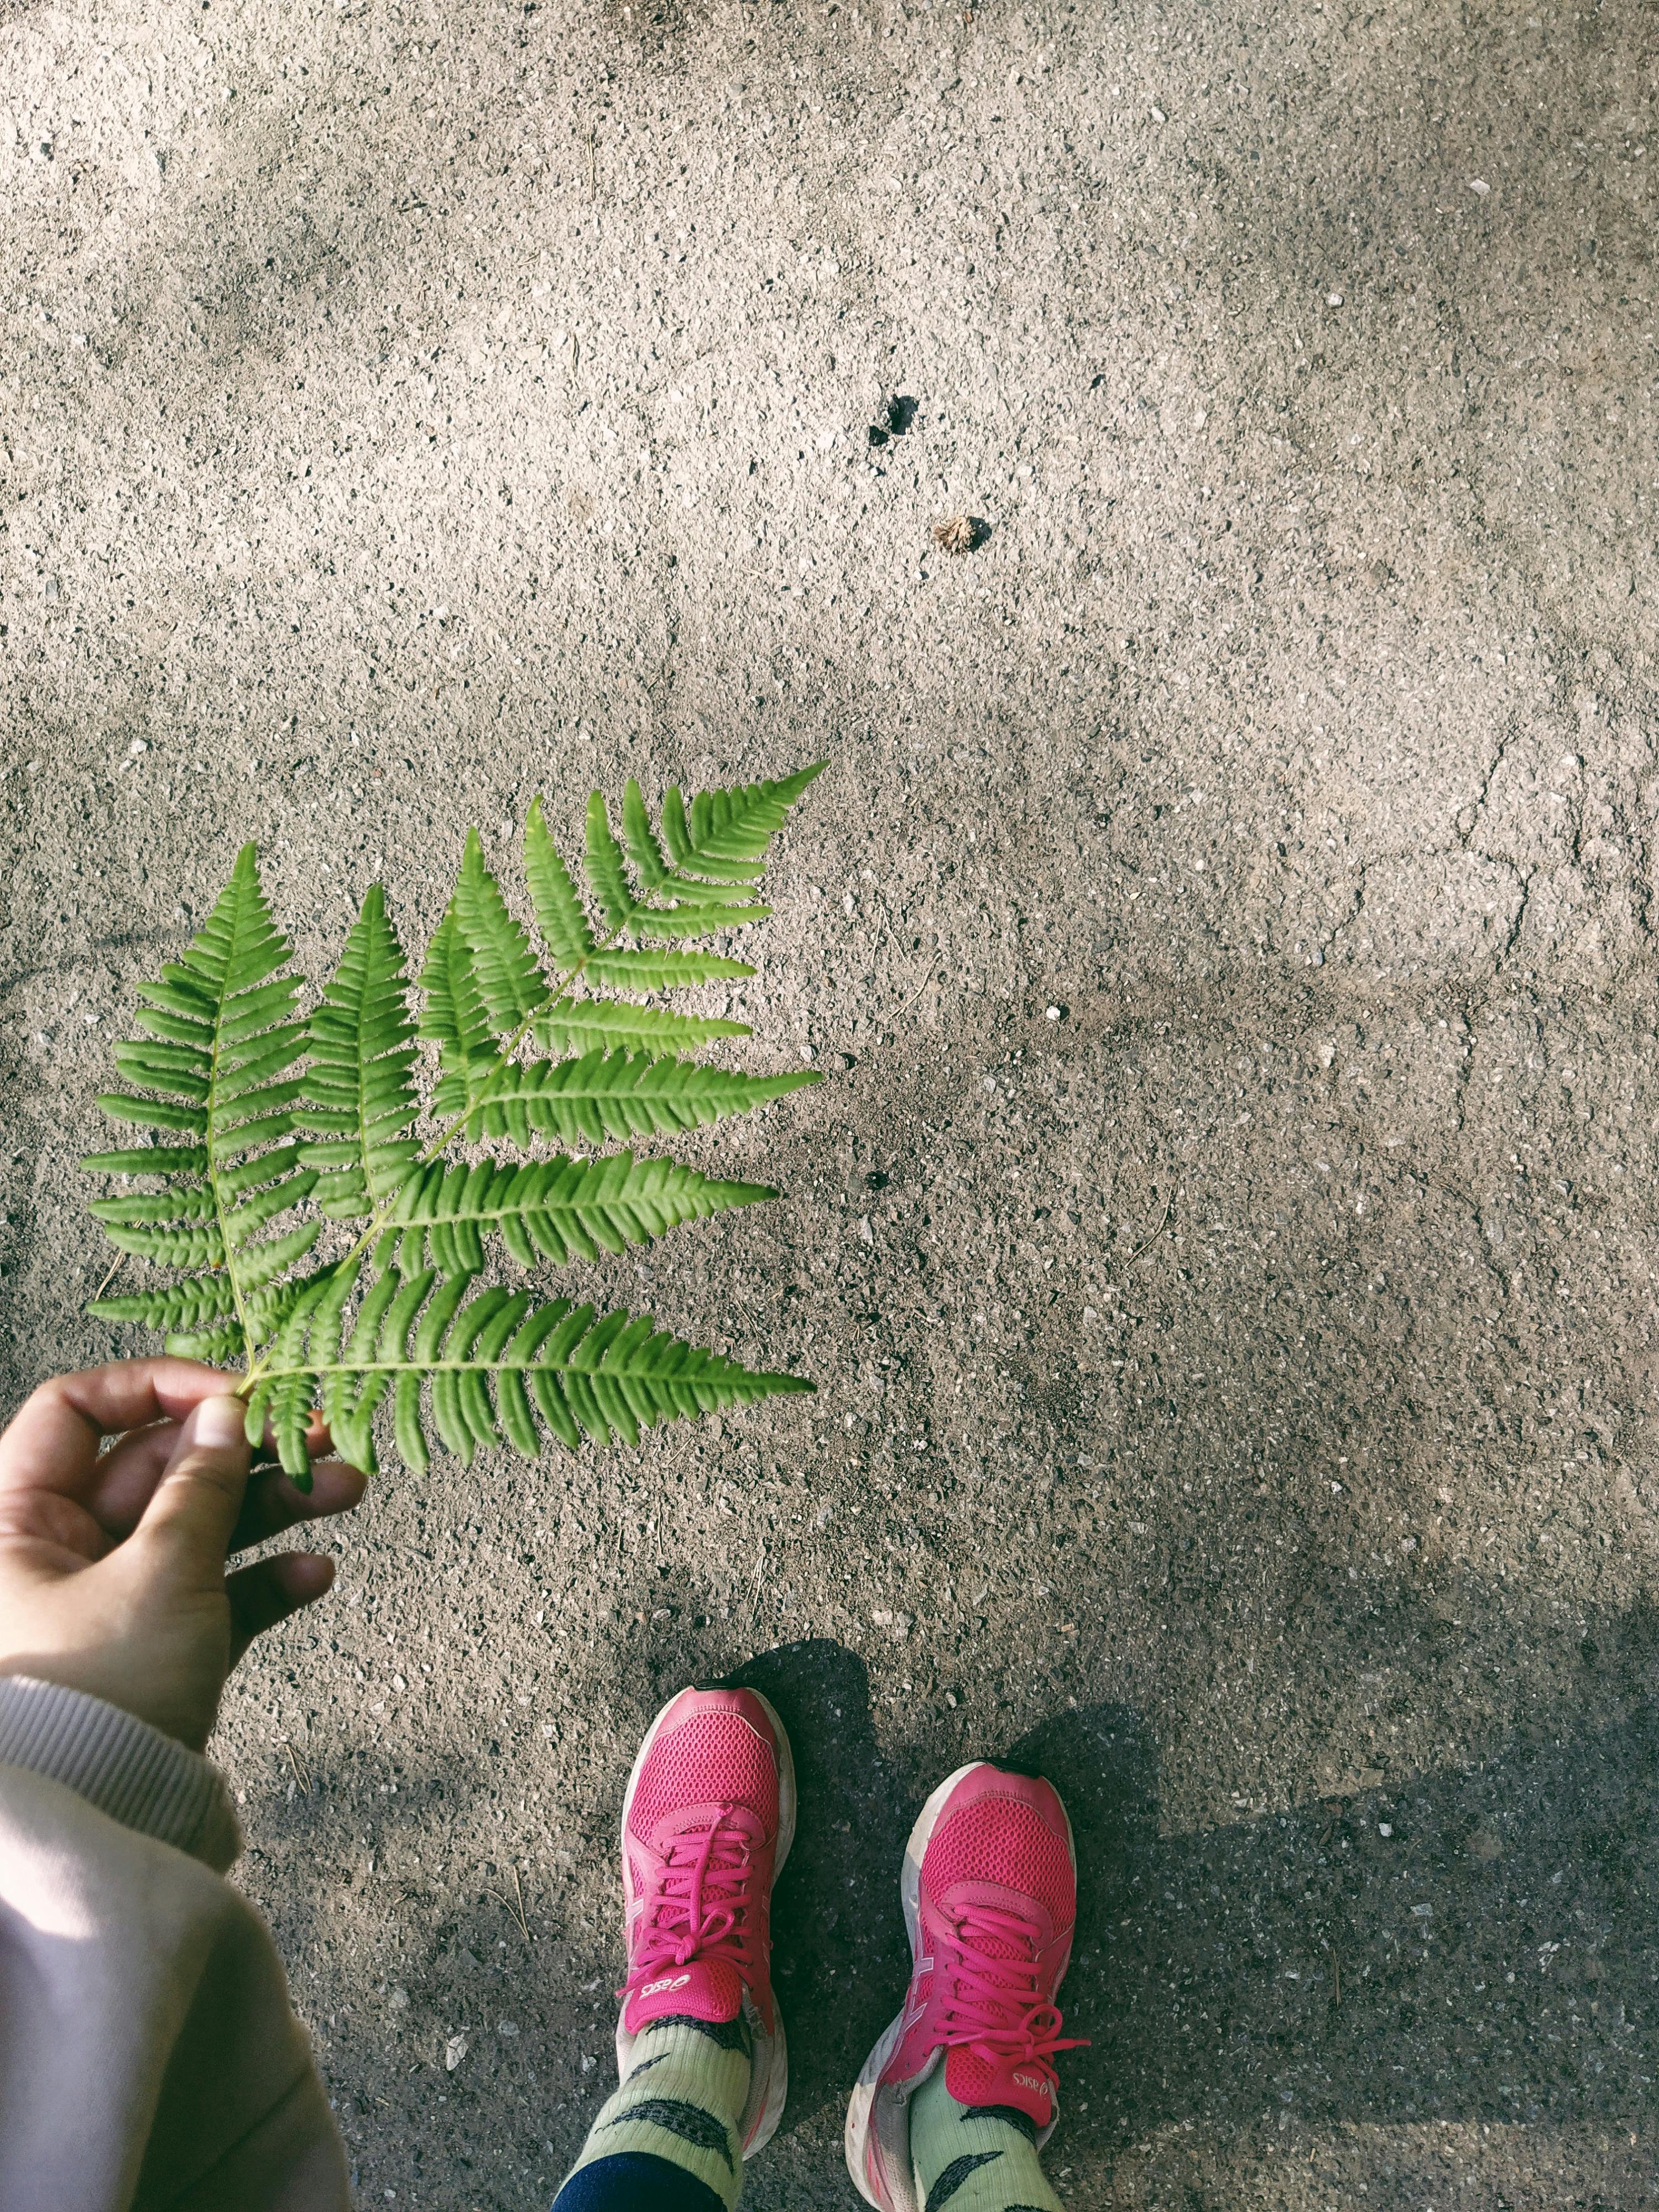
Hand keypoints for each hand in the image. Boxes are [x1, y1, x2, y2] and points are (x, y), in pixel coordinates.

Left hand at [0, 1360, 365, 1750]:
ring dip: (273, 1507)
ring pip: (194, 1527)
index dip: (154, 1388)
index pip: (74, 1412)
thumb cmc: (102, 1690)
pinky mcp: (151, 1650)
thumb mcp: (159, 1572)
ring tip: (345, 1492)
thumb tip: (226, 1411)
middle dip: (243, 1453)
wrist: (97, 1828)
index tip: (233, 1391)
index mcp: (18, 1520)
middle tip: (320, 1438)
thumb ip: (200, 1485)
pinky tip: (314, 1575)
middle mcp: (53, 1552)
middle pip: (155, 1469)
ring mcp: (106, 1602)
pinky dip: (261, 1581)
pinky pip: (210, 1595)